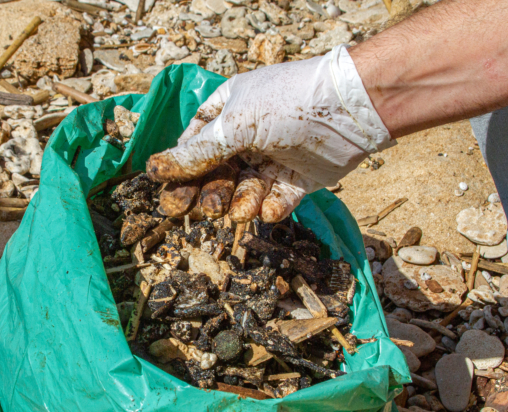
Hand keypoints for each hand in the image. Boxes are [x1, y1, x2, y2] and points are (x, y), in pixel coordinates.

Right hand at [147, 45, 393, 222]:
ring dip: (240, 202)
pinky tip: (270, 207)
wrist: (350, 109)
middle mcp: (247, 136)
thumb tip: (156, 169)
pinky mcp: (296, 178)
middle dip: (209, 192)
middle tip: (205, 210)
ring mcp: (272, 157)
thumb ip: (199, 152)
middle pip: (216, 172)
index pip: (194, 143)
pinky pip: (275, 199)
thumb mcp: (237, 124)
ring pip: (244, 189)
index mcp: (228, 111)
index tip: (171, 194)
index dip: (181, 169)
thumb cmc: (288, 104)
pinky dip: (271, 207)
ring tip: (243, 208)